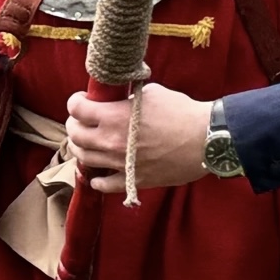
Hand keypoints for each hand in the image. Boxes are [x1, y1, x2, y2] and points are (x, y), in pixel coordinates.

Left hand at [65, 84, 211, 192]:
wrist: (205, 140)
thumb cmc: (182, 112)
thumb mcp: (151, 94)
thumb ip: (128, 98)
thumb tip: (120, 100)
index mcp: (113, 116)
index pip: (76, 109)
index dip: (75, 102)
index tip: (81, 100)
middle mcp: (110, 141)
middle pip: (75, 135)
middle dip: (74, 124)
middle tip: (81, 121)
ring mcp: (119, 163)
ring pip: (84, 159)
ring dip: (81, 148)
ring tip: (87, 143)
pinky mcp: (132, 180)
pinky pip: (104, 185)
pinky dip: (96, 180)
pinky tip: (98, 176)